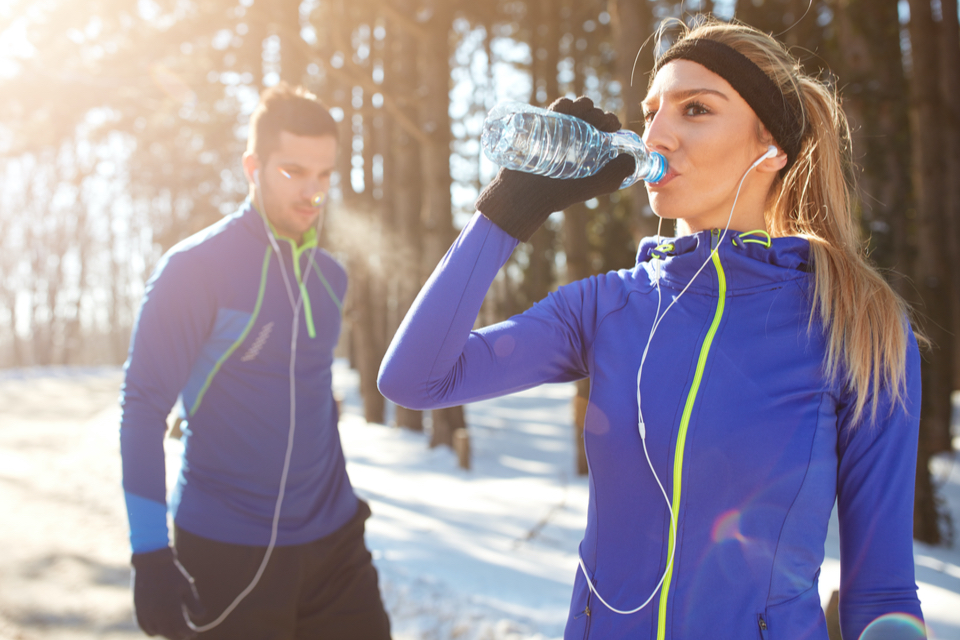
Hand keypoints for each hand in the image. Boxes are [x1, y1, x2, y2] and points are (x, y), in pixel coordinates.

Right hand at [131, 547, 204, 638]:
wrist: (151, 562)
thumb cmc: (172, 574)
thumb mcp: (186, 587)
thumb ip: (194, 604)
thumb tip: (201, 616)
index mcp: (171, 609)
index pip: (181, 629)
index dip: (189, 632)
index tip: (194, 632)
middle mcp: (157, 614)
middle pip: (169, 633)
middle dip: (179, 635)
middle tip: (186, 634)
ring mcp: (146, 613)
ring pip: (156, 632)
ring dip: (166, 633)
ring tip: (174, 630)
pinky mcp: (138, 609)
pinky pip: (144, 627)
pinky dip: (152, 630)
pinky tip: (159, 628)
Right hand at [475, 96, 635, 241]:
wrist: (530, 194)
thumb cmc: (563, 192)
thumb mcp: (597, 185)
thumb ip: (619, 173)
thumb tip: (631, 157)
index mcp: (592, 145)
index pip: (607, 123)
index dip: (611, 121)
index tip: (611, 128)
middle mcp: (578, 134)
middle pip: (594, 112)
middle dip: (599, 114)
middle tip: (595, 128)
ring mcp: (561, 128)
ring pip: (578, 105)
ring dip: (585, 106)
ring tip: (582, 122)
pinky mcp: (544, 123)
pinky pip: (560, 105)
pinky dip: (567, 105)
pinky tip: (569, 114)